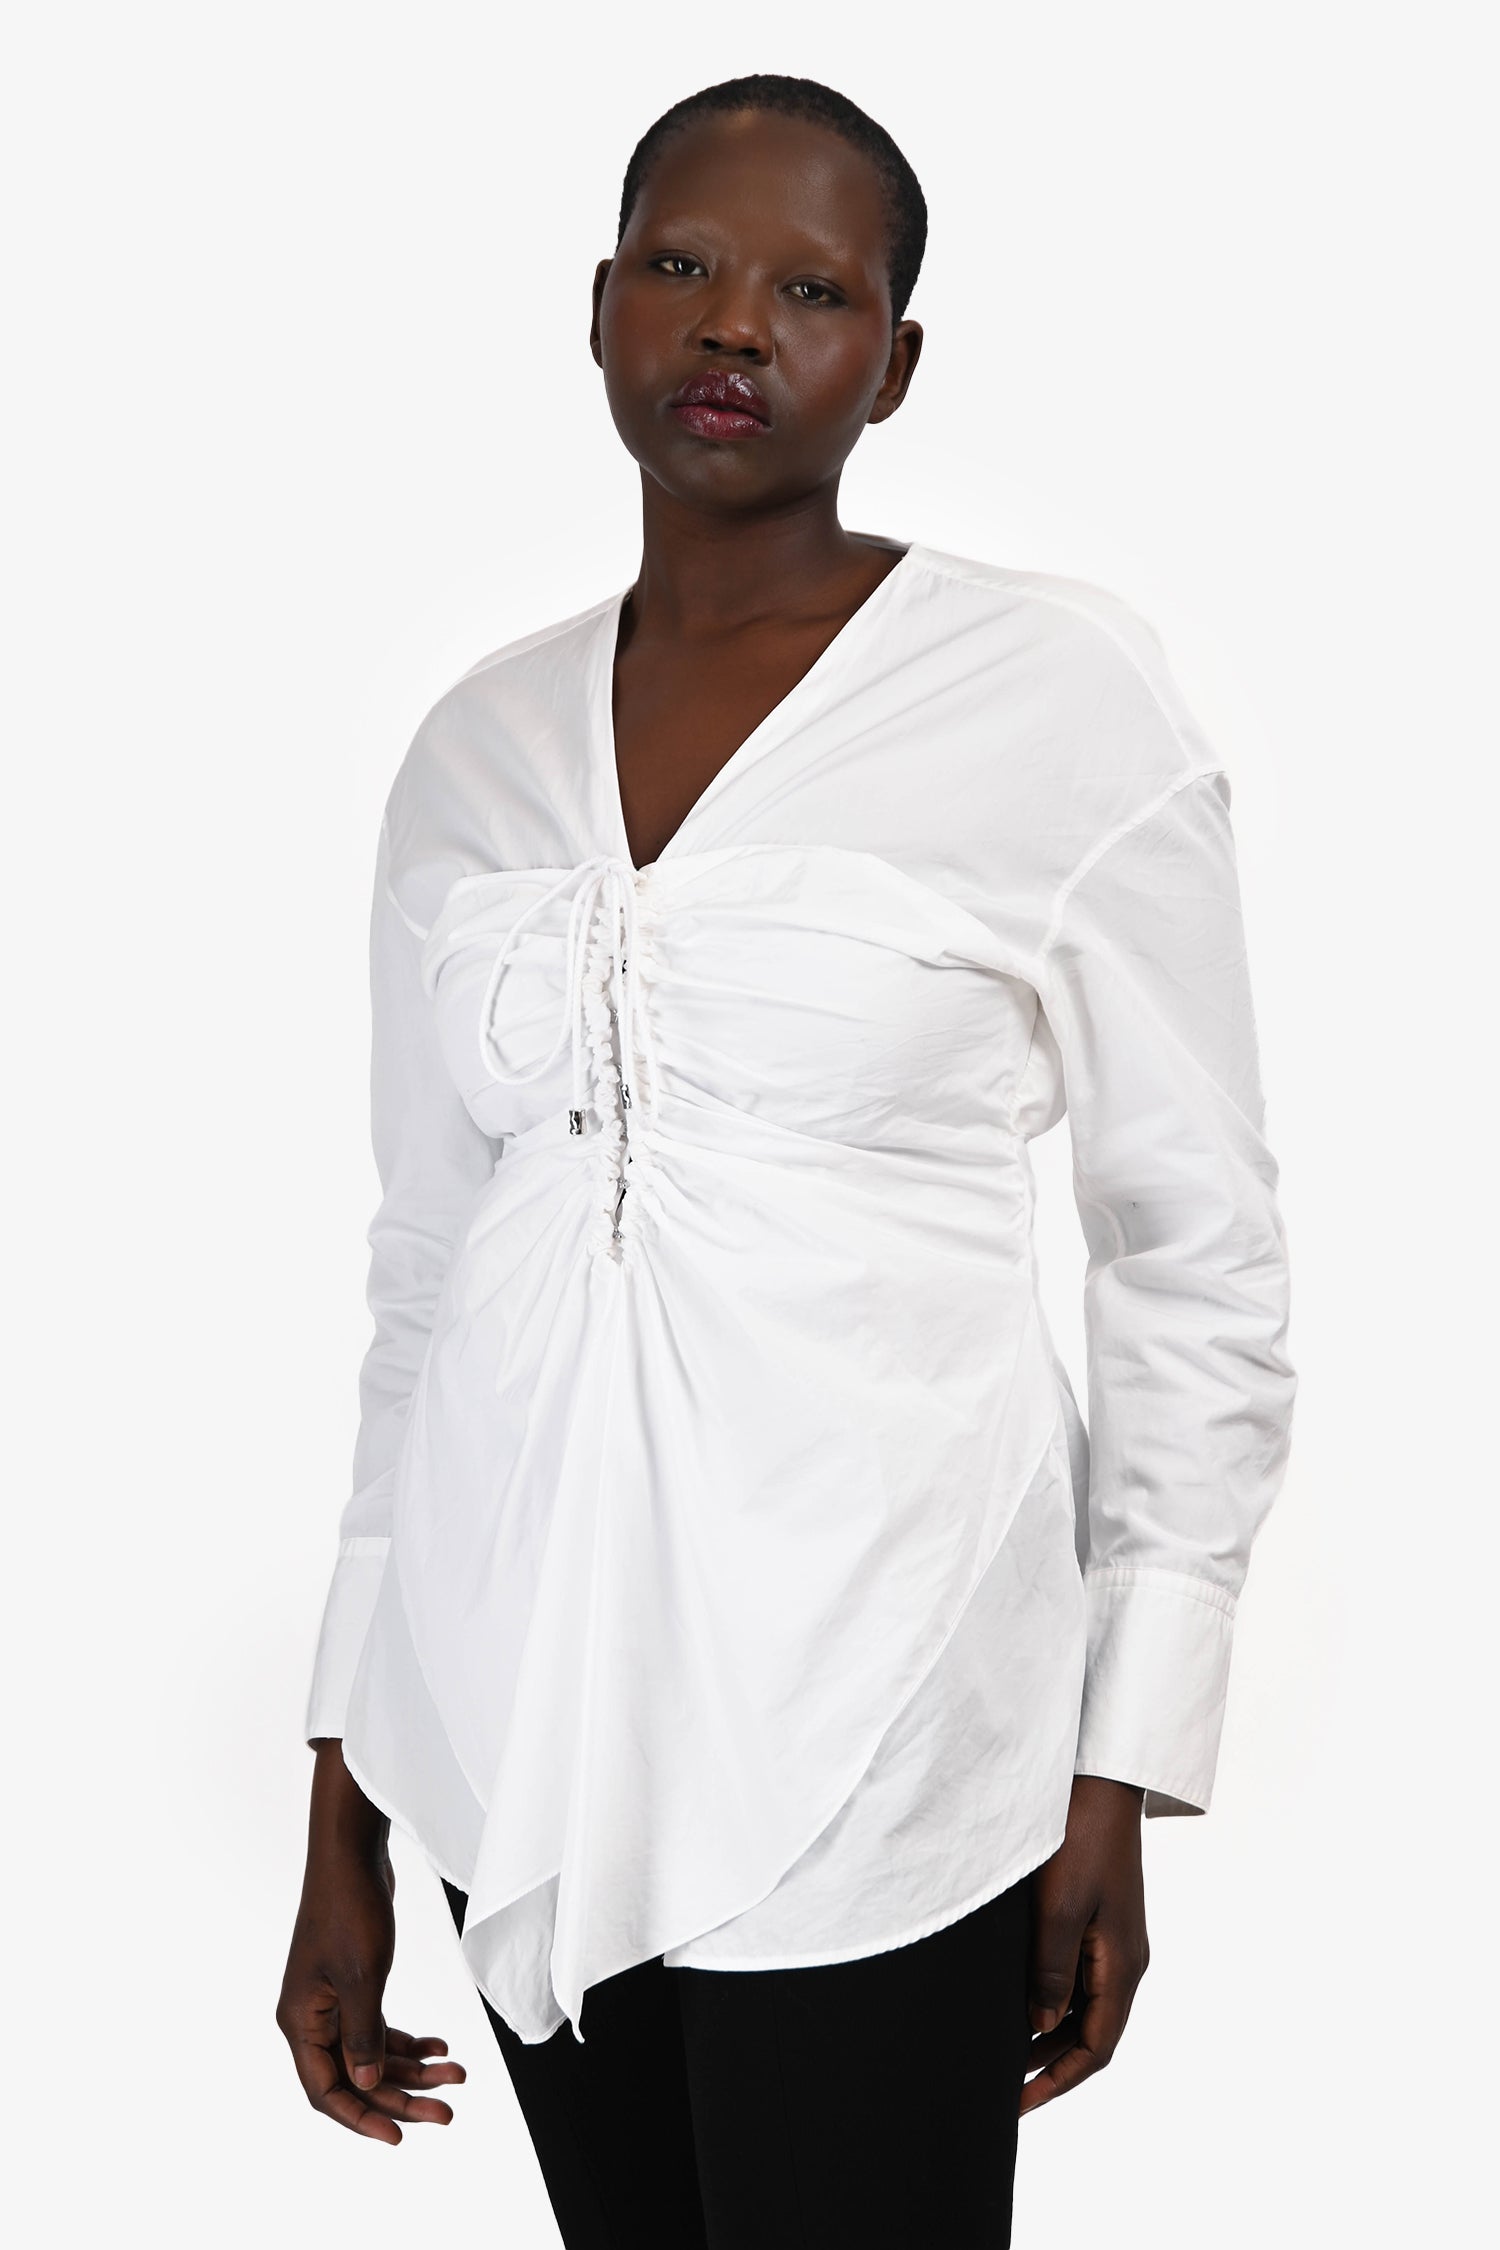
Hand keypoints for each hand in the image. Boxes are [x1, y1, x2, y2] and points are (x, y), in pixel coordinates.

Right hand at [277, 1740, 466, 2144]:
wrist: (352, 1853)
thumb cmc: (349, 1909)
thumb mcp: (361, 1977)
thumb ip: (363, 2036)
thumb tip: (366, 2086)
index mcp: (300, 2021)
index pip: (326, 2090)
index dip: (361, 2118)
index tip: (399, 2137)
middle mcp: (312, 2018)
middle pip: (356, 2076)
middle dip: (402, 2095)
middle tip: (449, 2110)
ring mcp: (333, 2001)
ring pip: (372, 2052)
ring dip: (413, 2067)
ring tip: (458, 2075)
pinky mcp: (354, 1984)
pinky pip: (379, 2027)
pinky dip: (409, 2039)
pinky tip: (441, 2047)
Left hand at [1021, 1773, 1148, 2114]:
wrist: (1100, 1781)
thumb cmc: (1079, 1837)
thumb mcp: (1058, 1909)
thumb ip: (1049, 1972)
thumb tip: (1039, 2026)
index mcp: (1123, 1965)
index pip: (1096, 2048)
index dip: (1057, 2082)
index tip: (1017, 2105)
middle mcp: (1125, 1960)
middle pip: (1090, 2033)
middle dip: (1048, 2065)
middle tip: (1001, 2088)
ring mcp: (1115, 1939)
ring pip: (1084, 2006)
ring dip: (1047, 2033)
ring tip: (1002, 2055)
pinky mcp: (1100, 1919)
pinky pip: (1079, 1975)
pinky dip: (1050, 1998)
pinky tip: (1017, 2000)